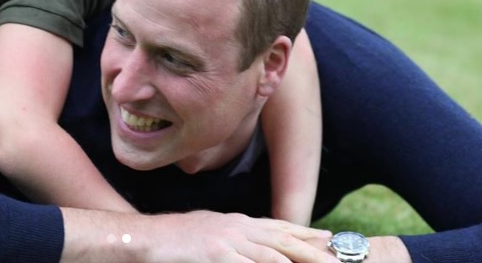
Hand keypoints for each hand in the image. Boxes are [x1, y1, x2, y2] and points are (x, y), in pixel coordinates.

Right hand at [151, 212, 335, 262]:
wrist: (143, 237)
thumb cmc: (172, 241)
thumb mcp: (207, 236)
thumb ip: (231, 243)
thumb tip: (249, 251)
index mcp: (236, 222)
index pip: (279, 227)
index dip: (306, 234)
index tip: (329, 239)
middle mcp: (237, 226)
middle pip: (284, 238)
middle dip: (313, 250)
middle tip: (338, 259)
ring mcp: (227, 239)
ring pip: (274, 253)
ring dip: (301, 261)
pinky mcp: (216, 253)